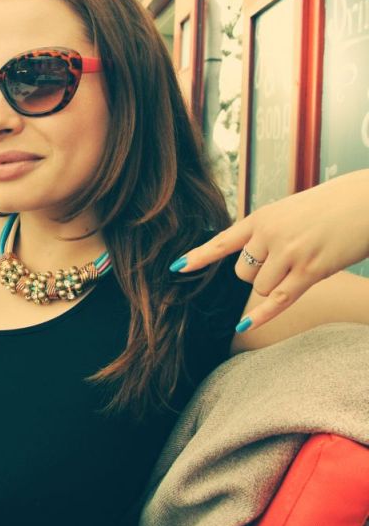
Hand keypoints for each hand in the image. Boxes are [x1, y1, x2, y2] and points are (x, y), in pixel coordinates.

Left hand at [169, 170, 368, 330]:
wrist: (365, 202)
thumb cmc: (329, 207)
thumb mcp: (290, 210)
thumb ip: (268, 231)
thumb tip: (251, 254)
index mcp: (262, 217)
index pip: (223, 241)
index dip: (199, 257)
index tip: (175, 268)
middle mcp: (270, 234)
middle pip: (242, 274)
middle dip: (258, 276)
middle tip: (286, 260)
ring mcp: (289, 253)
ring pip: (261, 288)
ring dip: (277, 285)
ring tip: (303, 263)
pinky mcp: (310, 271)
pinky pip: (278, 299)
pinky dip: (261, 314)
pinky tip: (243, 323)